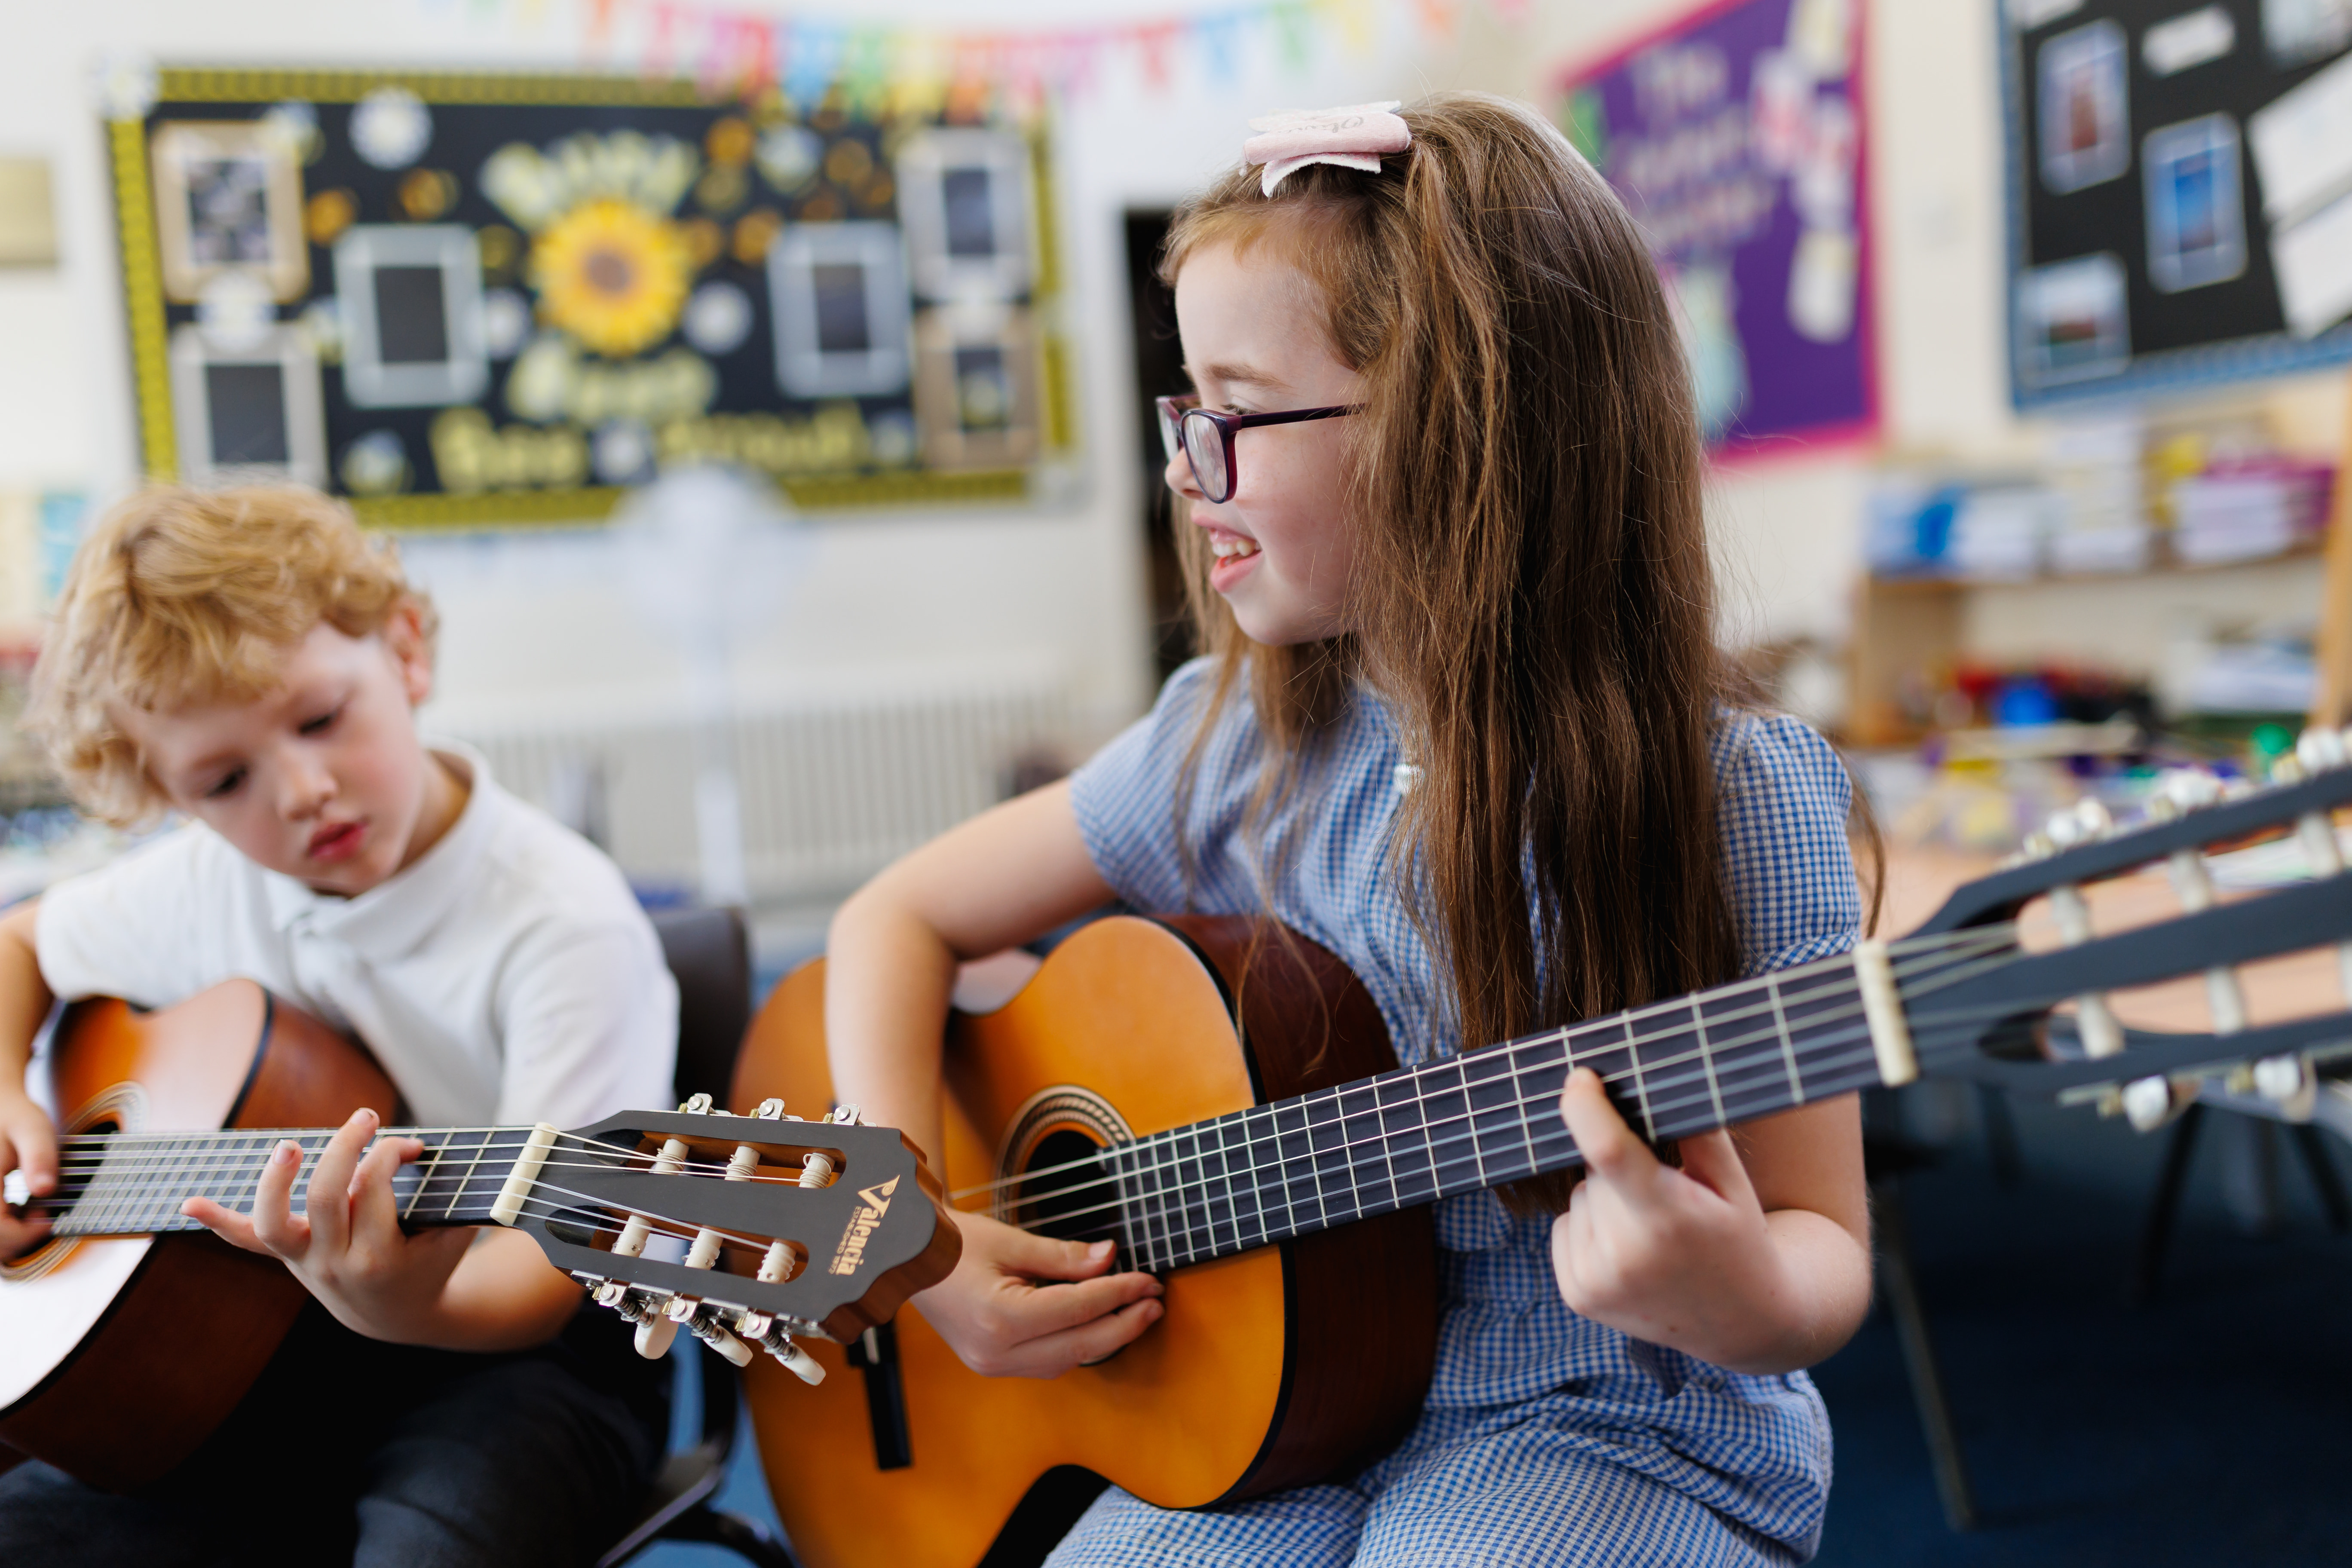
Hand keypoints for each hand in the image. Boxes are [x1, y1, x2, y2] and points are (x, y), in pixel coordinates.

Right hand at [0, 1089, 55, 1257]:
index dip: (24, 1235)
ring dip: (9, 1236)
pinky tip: (16, 1210)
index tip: (49, 1219)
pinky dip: (3, 1229)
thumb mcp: (33, 1129)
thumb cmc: (14, 1117)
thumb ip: (39, 1158)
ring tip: (28, 1210)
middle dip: (18, 1237)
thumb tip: (45, 1190)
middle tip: (41, 1214)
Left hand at [183, 1107, 474, 1342]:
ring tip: (289, 1146)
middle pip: (326, 1196)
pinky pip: (246, 1241)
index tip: (412, 1144)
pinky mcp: (288, 1258)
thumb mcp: (453, 1232)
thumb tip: (470, 1152)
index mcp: (380, 1259)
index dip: (392, 1154)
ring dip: (275, 1181)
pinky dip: (216, 1221)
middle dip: (346, 1148)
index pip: (375, 1188)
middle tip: (367, 1117)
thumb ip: (460, 1195)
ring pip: (275, 1222)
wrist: (396, 1317)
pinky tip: (187, 1202)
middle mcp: (334, 1263)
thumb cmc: (432, 1264)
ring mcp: (305, 1262)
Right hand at [913, 1210, 1163, 1377]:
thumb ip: (1064, 1257)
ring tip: (1135, 1312)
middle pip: (1079, 1346)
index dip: (1118, 1293)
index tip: (1148, 1279)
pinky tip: (1097, 1324)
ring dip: (1104, 1338)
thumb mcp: (1011, 1242)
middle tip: (1155, 1303)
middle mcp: (995, 1353)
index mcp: (999, 1320)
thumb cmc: (952, 1244)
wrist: (909, 1259)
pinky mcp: (991, 1365)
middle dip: (1124, 1325)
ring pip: (1065, 1360)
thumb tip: (1110, 1259)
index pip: (1077, 1310)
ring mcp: (991, 1365)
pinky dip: (1076, 1344)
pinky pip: (1046, 1362)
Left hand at [1549, 1068, 1805, 1372]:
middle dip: (1619, 1168)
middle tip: (1665, 1196)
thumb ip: (1696, 1131)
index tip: (1580, 1078)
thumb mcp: (1733, 1184)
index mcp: (1668, 1220)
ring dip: (1605, 1201)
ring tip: (1652, 1231)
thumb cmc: (1738, 1238)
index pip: (1610, 1153)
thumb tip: (1658, 1077)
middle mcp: (1626, 1257)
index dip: (1587, 1109)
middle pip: (1594, 1171)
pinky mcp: (1578, 1297)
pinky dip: (1590, 1228)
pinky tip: (1629, 1252)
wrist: (1741, 1322)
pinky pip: (1564, 1227)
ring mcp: (1596, 1282)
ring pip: (1578, 1198)